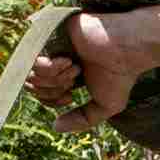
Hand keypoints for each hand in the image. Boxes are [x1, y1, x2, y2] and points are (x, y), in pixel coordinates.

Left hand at [36, 2, 159, 128]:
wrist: (128, 49)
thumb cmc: (121, 75)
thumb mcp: (104, 106)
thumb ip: (81, 120)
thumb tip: (55, 128)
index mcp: (65, 71)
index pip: (40, 91)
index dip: (51, 100)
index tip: (70, 97)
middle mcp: (56, 56)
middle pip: (32, 84)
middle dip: (53, 90)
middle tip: (75, 80)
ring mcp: (51, 43)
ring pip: (31, 73)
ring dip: (56, 78)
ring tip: (76, 69)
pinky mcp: (48, 32)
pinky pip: (33, 60)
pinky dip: (51, 67)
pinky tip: (69, 61)